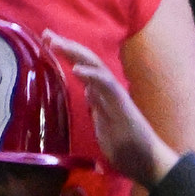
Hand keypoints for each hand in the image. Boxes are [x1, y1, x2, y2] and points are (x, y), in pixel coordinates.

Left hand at [60, 36, 180, 188]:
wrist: (148, 162)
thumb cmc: (126, 148)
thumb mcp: (102, 126)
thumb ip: (96, 108)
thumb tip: (88, 92)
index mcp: (102, 94)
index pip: (84, 67)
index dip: (67, 54)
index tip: (47, 42)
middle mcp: (109, 90)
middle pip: (88, 61)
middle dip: (68, 46)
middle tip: (47, 33)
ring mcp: (116, 96)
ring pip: (96, 67)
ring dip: (76, 53)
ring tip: (57, 43)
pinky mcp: (122, 105)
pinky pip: (106, 86)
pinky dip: (92, 75)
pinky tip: (77, 68)